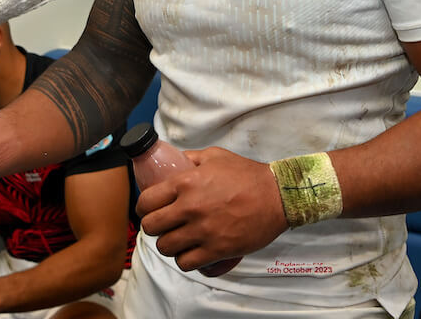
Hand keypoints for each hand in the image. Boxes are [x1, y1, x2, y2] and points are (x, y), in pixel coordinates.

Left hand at [136, 146, 288, 272]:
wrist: (277, 196)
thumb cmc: (247, 175)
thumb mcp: (214, 156)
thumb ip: (190, 158)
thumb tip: (174, 160)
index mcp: (185, 183)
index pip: (146, 202)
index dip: (143, 208)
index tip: (148, 210)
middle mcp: (190, 208)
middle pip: (151, 227)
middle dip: (153, 227)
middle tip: (163, 226)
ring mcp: (203, 231)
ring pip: (166, 247)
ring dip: (168, 245)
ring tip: (177, 240)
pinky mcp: (217, 249)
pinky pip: (186, 263)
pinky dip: (184, 260)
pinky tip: (190, 252)